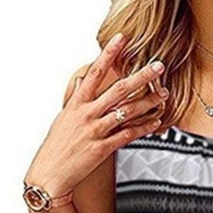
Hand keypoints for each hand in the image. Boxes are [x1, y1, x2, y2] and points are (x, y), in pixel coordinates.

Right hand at [25, 32, 168, 195]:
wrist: (50, 173)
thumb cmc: (56, 147)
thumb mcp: (63, 118)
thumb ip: (75, 99)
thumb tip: (81, 81)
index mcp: (76, 103)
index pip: (95, 73)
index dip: (108, 54)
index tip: (121, 39)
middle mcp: (87, 114)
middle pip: (118, 89)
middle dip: (141, 76)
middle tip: (158, 67)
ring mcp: (95, 131)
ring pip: (127, 111)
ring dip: (148, 102)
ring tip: (163, 94)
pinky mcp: (102, 148)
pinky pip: (128, 135)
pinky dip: (143, 127)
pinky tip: (155, 122)